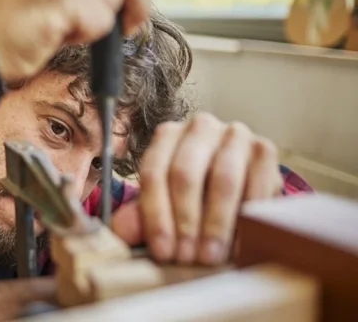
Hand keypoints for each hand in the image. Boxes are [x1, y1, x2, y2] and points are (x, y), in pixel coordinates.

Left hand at [113, 112, 283, 265]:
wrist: (242, 183)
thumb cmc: (197, 195)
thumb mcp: (166, 203)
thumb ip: (141, 216)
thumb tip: (122, 230)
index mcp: (167, 135)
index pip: (153, 173)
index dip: (156, 216)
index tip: (162, 251)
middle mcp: (199, 127)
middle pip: (184, 174)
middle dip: (184, 222)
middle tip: (186, 258)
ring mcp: (234, 134)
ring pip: (222, 179)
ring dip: (215, 224)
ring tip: (210, 256)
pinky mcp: (265, 149)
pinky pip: (257, 186)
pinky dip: (248, 219)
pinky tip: (240, 245)